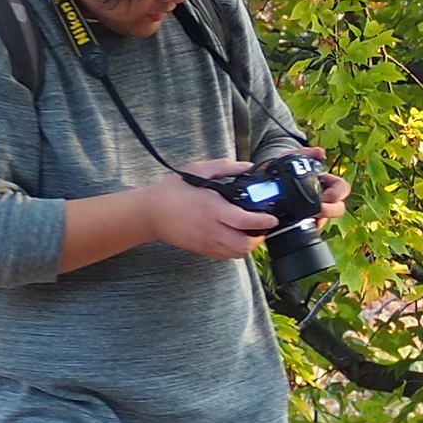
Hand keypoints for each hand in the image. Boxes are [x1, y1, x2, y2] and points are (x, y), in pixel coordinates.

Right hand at [150, 158, 278, 259]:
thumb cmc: (173, 191)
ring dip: (250, 244)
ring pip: (238, 253)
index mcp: (212, 208)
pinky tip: (237, 236)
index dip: (263, 221)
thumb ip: (225, 167)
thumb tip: (247, 166)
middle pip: (245, 244)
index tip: (272, 218)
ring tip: (252, 231)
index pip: (244, 221)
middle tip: (264, 226)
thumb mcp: (198, 171)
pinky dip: (237, 249)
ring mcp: (207, 242)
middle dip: (260, 237)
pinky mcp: (203, 250)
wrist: (150, 213)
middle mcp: (211, 228)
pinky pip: (227, 256)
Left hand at [288, 146, 350, 223]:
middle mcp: (324, 199)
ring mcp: (315, 213)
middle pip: (339, 208)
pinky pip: (312, 229)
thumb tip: (321, 153)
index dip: (339, 193)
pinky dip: (308, 227)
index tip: (328, 196)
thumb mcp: (292, 158)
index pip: (342, 189)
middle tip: (320, 209)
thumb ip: (306, 153)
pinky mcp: (304, 223)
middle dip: (331, 209)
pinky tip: (299, 225)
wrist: (265, 183)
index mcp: (326, 183)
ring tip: (310, 218)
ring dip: (320, 220)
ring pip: (325, 220)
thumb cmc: (283, 170)